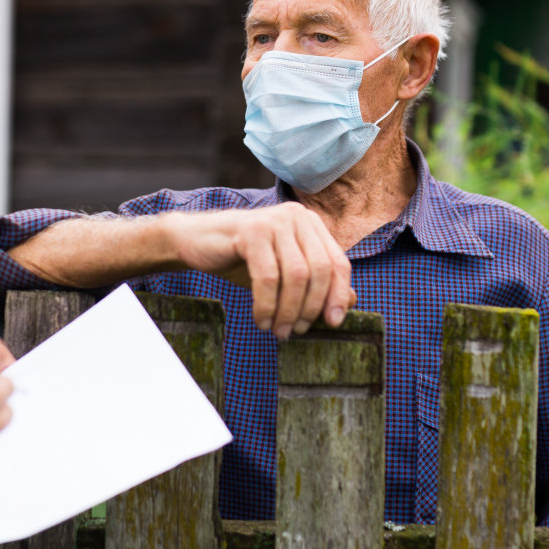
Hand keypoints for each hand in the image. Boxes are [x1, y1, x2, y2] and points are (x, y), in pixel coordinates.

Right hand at [166, 203, 354, 337]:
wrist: (197, 242)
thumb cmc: (244, 259)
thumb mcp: (284, 273)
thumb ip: (317, 284)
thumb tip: (351, 302)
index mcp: (311, 224)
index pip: (338, 263)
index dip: (338, 295)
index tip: (333, 323)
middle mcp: (297, 217)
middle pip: (320, 270)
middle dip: (310, 307)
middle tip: (295, 331)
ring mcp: (274, 221)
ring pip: (296, 275)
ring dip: (287, 310)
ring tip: (277, 330)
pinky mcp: (251, 231)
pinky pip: (268, 277)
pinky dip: (266, 304)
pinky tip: (261, 319)